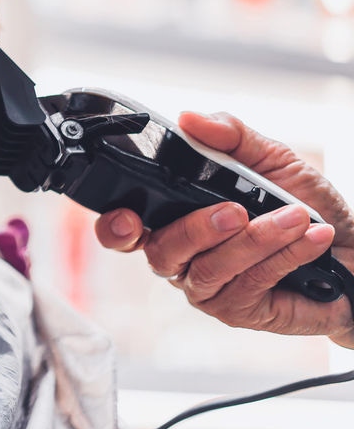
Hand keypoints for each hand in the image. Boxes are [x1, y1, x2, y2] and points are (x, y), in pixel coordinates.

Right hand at [95, 111, 353, 346]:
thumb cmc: (306, 206)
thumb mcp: (271, 158)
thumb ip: (230, 136)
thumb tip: (189, 118)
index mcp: (174, 216)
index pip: (125, 228)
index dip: (115, 227)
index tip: (128, 217)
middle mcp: (182, 256)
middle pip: (161, 251)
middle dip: (196, 229)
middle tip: (236, 210)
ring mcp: (207, 287)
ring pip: (208, 269)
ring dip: (255, 240)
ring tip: (296, 217)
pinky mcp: (238, 310)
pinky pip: (250, 283)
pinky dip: (283, 255)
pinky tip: (312, 237)